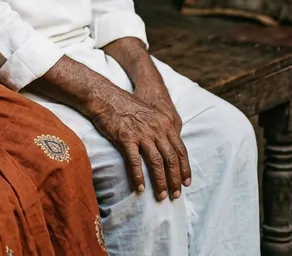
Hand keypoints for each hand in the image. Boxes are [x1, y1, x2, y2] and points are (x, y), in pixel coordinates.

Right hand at [90, 87, 190, 201]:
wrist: (104, 96)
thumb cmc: (125, 106)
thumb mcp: (149, 114)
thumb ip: (159, 128)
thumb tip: (166, 147)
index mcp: (164, 123)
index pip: (180, 150)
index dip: (185, 169)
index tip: (186, 183)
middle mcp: (156, 129)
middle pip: (171, 159)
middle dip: (175, 180)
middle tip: (176, 195)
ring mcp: (141, 133)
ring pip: (156, 162)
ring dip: (160, 182)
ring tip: (161, 196)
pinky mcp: (125, 137)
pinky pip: (135, 161)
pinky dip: (138, 176)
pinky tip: (139, 188)